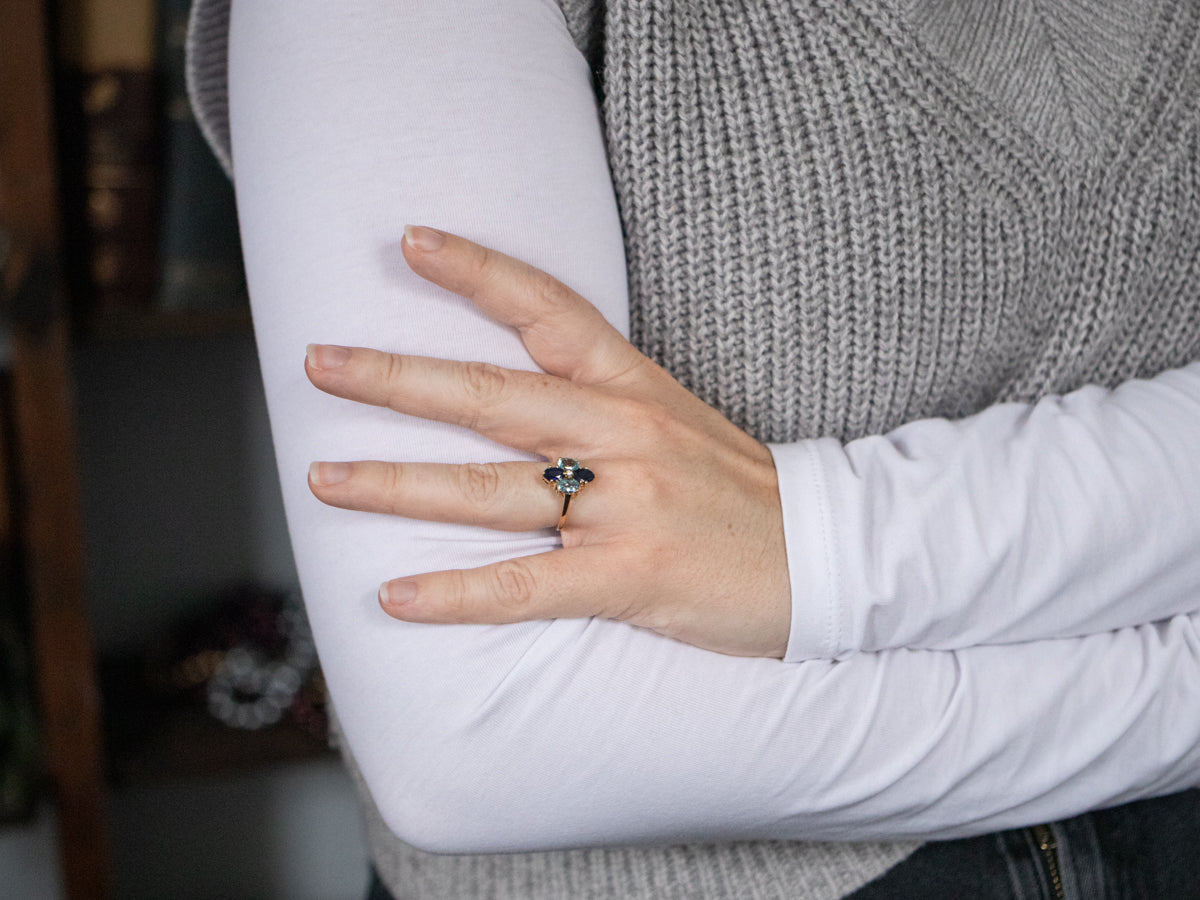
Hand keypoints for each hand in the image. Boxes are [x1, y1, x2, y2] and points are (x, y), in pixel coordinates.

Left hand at [305, 226, 790, 657]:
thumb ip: (599, 399)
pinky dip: (454, 594)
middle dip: (396, 380)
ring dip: (397, 485)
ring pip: (489, 491)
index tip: (409, 241)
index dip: (477, 271)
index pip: (547, 311)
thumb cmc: (735, 488)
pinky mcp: (627, 578)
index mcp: (632, 388)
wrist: (822, 556)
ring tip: (323, 480)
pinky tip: (395, 597)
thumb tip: (511, 395)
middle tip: (318, 364)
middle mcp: (622, 436)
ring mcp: (624, 508)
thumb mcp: (674, 417)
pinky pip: (523, 586)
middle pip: (491, 398)